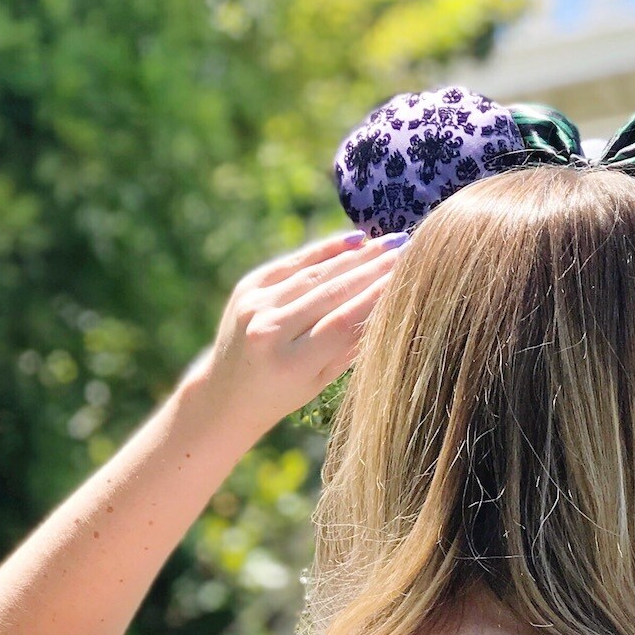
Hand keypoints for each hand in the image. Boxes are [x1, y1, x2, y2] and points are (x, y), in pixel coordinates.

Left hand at [189, 229, 403, 438]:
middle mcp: (268, 330)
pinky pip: (293, 262)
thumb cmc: (283, 394)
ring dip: (357, 255)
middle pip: (332, 292)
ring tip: (390, 243)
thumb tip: (390, 303)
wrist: (225, 393)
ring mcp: (254, 304)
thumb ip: (351, 344)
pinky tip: (356, 240)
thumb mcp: (321, 380)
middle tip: (408, 251)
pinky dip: (325, 250)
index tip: (408, 278)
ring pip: (316, 273)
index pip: (343, 322)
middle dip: (374, 269)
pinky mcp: (247, 286)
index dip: (377, 298)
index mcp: (290, 364)